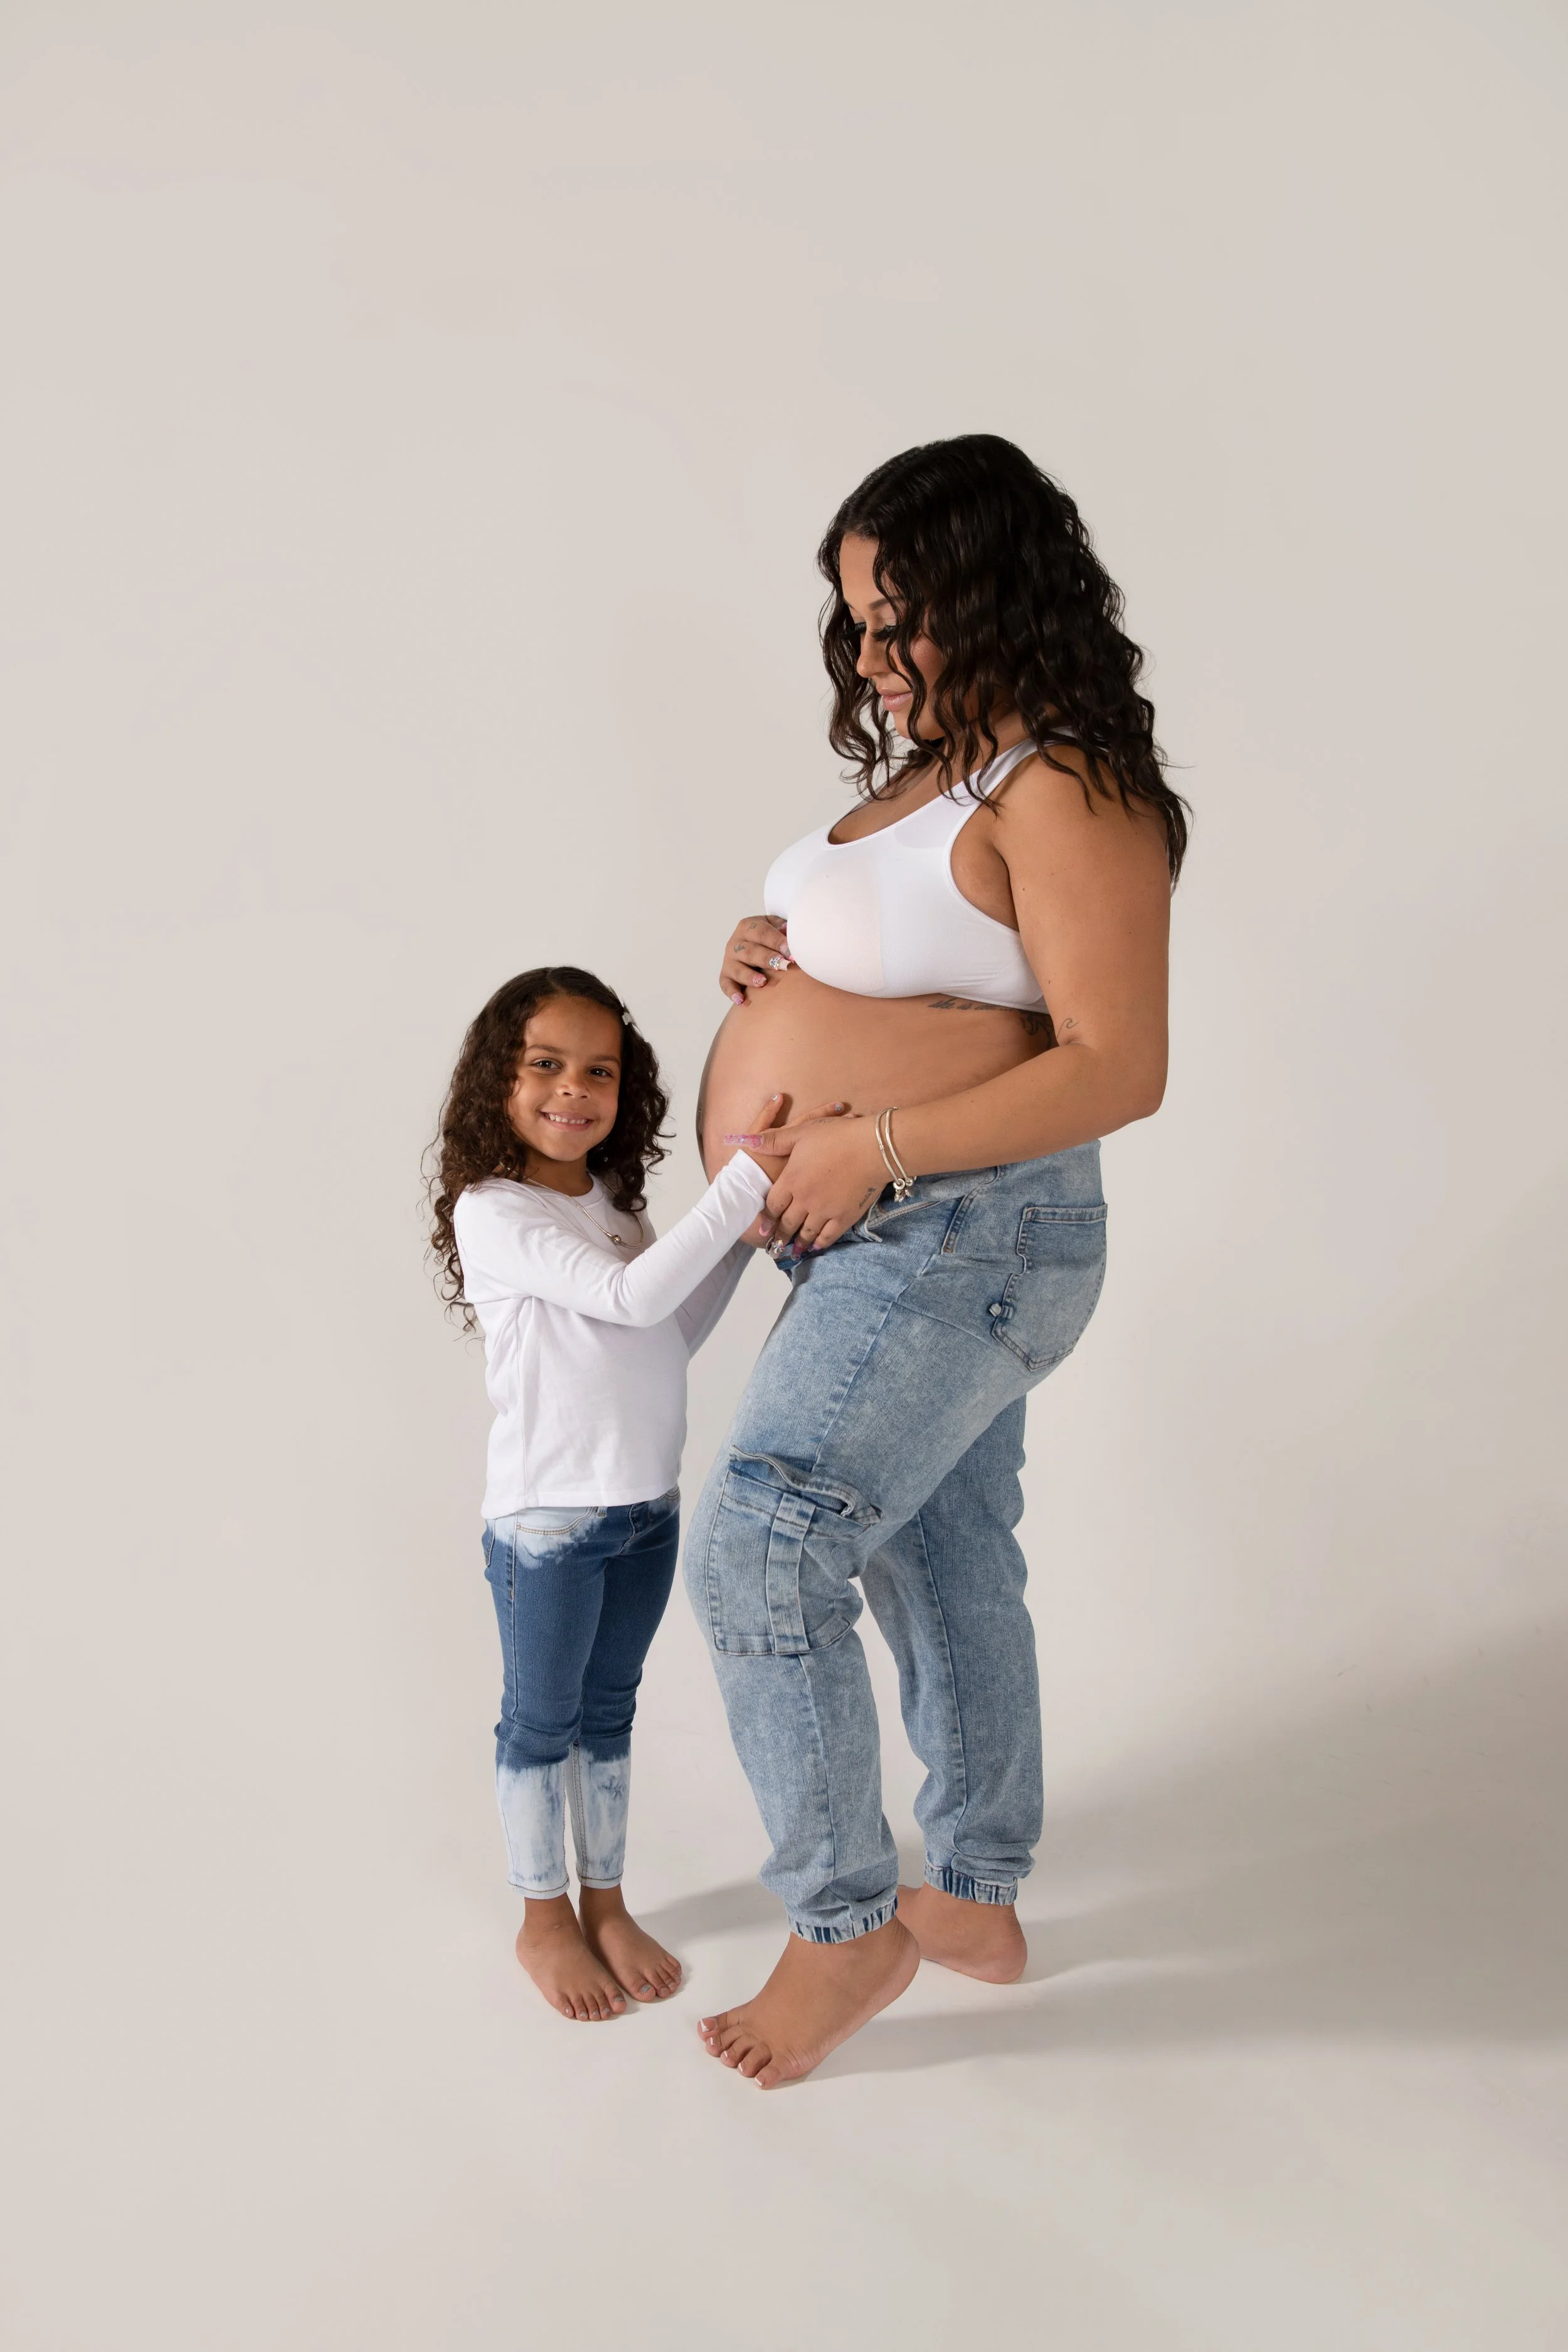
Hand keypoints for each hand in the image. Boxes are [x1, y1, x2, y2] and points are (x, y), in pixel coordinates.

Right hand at [719, 915, 791, 1004]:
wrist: (756, 945)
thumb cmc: (769, 936)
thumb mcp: (776, 926)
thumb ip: (782, 929)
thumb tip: (788, 931)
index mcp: (747, 927)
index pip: (762, 933)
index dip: (777, 942)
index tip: (791, 953)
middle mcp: (735, 942)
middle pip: (750, 951)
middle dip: (767, 959)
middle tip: (783, 966)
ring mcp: (729, 960)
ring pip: (737, 969)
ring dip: (750, 976)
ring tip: (762, 982)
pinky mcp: (725, 975)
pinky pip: (726, 985)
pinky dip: (732, 993)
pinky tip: (741, 1000)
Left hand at [722, 1111, 887, 1252]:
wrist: (872, 1148)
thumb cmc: (837, 1135)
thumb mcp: (801, 1132)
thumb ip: (774, 1140)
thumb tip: (747, 1141)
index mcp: (792, 1180)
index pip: (773, 1204)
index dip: (767, 1217)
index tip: (763, 1229)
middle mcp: (805, 1200)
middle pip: (788, 1223)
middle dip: (780, 1235)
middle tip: (775, 1246)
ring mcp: (825, 1211)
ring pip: (806, 1233)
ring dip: (798, 1243)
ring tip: (793, 1250)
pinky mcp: (844, 1217)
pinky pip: (828, 1236)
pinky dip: (820, 1243)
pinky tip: (816, 1246)